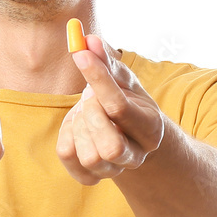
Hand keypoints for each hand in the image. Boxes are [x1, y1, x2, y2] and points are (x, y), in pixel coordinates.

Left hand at [56, 35, 164, 184]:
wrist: (128, 135)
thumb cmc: (126, 101)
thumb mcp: (123, 80)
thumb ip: (108, 62)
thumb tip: (89, 40)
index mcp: (150, 128)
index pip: (120, 107)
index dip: (98, 78)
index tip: (80, 54)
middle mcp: (136, 155)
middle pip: (110, 145)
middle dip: (91, 116)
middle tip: (89, 98)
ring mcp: (113, 170)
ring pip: (89, 155)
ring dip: (79, 126)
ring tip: (85, 113)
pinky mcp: (90, 176)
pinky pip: (67, 156)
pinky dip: (66, 135)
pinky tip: (77, 127)